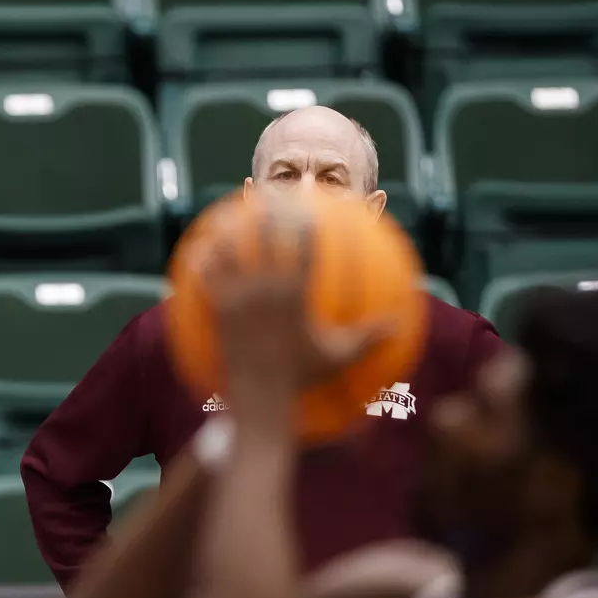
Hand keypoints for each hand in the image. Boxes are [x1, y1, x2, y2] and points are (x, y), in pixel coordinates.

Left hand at [201, 210, 388, 395]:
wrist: (259, 400)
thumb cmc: (301, 379)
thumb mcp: (339, 357)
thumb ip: (369, 337)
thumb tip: (399, 324)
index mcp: (297, 294)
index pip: (305, 247)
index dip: (307, 223)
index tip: (308, 208)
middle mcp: (267, 289)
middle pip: (267, 238)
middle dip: (269, 214)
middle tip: (269, 197)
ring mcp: (240, 298)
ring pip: (231, 251)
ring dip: (229, 230)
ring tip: (226, 216)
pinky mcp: (218, 310)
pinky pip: (206, 277)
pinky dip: (203, 261)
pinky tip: (199, 250)